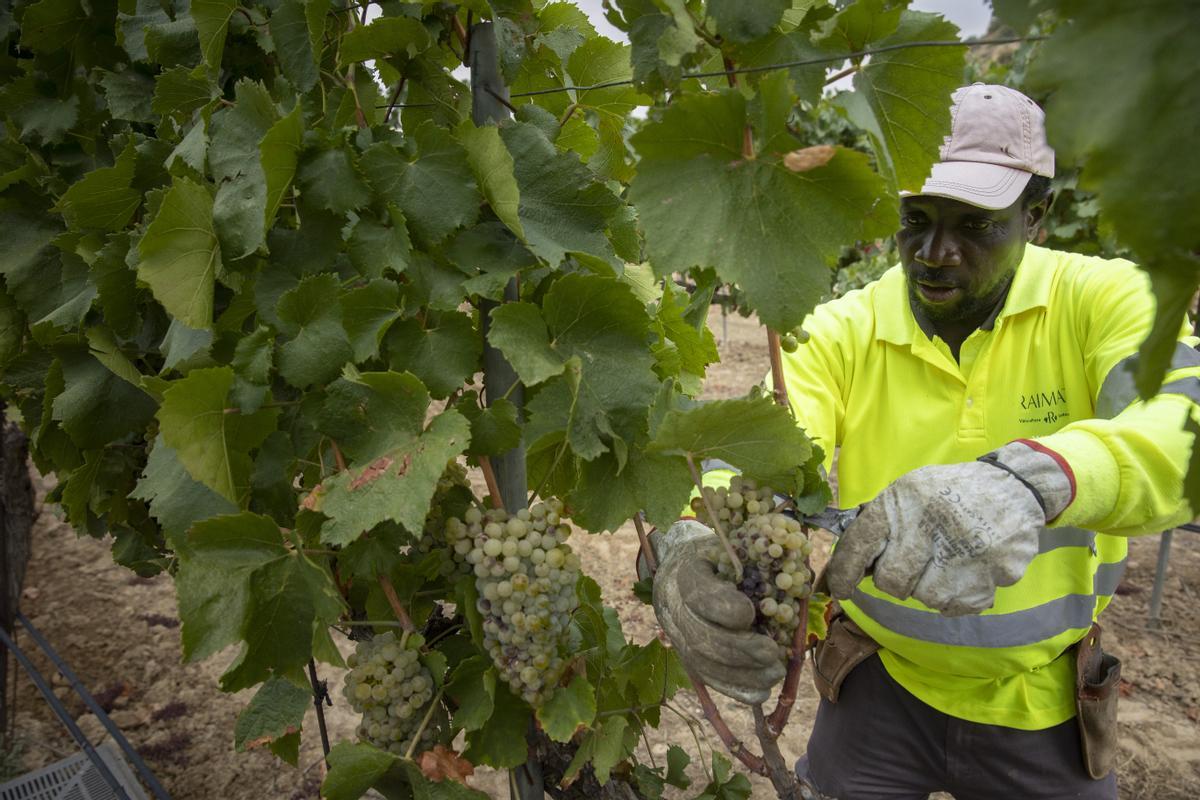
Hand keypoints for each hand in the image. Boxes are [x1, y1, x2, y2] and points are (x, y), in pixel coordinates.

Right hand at [651, 520, 785, 703]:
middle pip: (700, 636)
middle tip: (772, 652)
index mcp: (684, 573)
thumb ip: (752, 558)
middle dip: (738, 649)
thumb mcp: (729, 546)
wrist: (684, 570)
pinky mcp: (688, 657)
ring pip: (703, 663)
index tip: (749, 613)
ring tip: (775, 672)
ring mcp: (677, 637)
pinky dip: (735, 688)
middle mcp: (673, 608)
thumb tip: (795, 576)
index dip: (722, 607)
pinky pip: (708, 679)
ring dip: (741, 673)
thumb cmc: (717, 556)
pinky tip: (762, 691)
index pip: (698, 594)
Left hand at [825, 443, 1070, 615]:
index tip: (840, 588)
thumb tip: (853, 566)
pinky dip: (956, 598)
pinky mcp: (996, 571)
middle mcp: (934, 523)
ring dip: (929, 589)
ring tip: (944, 563)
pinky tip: (964, 573)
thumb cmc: (949, 494)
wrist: (1012, 487)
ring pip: (926, 598)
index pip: (861, 542)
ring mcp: (967, 550)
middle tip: (912, 565)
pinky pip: (959, 606)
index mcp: (906, 499)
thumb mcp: (909, 492)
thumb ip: (881, 524)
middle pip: (892, 581)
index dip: (844, 571)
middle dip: (894, 580)